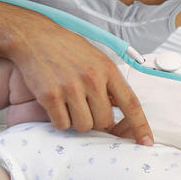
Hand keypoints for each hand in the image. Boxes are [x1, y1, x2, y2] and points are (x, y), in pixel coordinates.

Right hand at [10, 23, 152, 144]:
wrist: (34, 37)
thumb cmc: (67, 48)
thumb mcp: (96, 58)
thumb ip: (109, 80)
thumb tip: (121, 105)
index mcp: (108, 70)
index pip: (131, 103)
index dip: (140, 125)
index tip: (147, 142)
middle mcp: (92, 79)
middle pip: (105, 121)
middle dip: (97, 121)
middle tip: (85, 108)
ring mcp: (71, 88)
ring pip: (84, 126)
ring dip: (77, 121)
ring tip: (69, 104)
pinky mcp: (50, 95)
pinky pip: (62, 124)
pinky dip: (60, 120)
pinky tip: (55, 105)